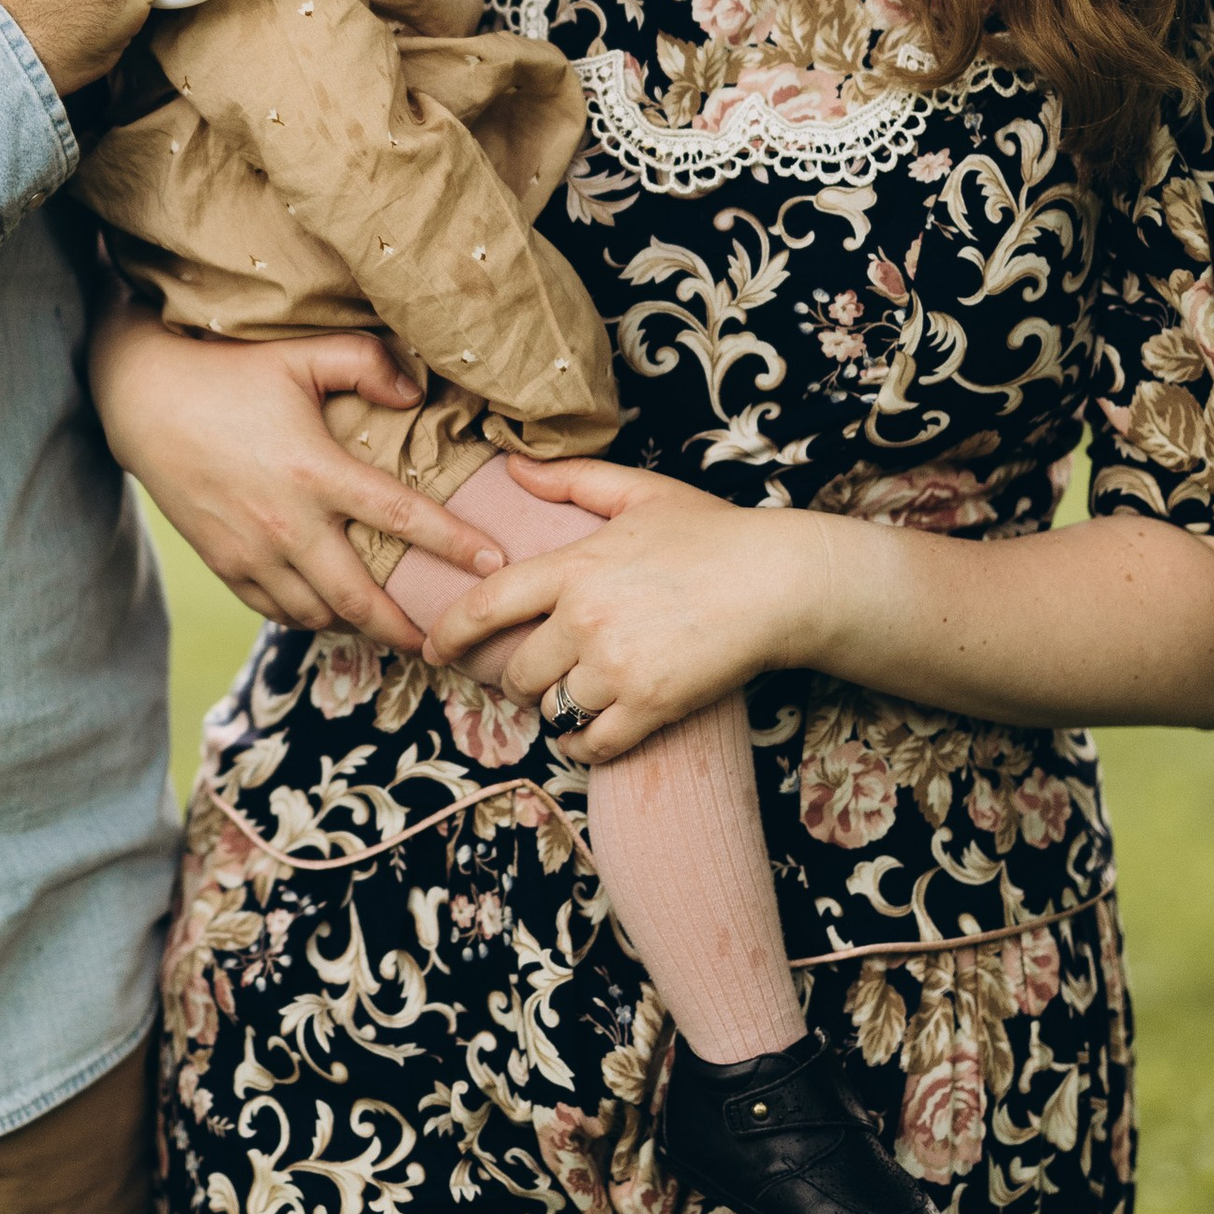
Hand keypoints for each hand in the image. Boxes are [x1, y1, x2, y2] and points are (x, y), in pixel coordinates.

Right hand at [87, 302, 507, 644]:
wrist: (141, 401)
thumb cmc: (226, 372)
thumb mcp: (297, 355)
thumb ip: (363, 363)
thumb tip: (414, 392)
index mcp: (315, 471)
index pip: (401, 517)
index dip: (454, 544)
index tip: (495, 564)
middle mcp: (286, 523)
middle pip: (360, 596)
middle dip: (406, 626)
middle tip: (443, 640)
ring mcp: (252, 551)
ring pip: (317, 613)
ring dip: (356, 625)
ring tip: (388, 628)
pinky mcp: (224, 563)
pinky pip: (274, 610)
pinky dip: (306, 617)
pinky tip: (328, 612)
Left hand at [421, 456, 834, 760]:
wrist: (781, 583)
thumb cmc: (713, 534)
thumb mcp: (640, 492)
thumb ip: (572, 480)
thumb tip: (513, 467)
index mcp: (574, 567)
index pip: (487, 604)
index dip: (450, 633)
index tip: (433, 649)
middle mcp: (586, 620)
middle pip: (516, 672)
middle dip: (517, 678)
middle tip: (535, 674)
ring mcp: (618, 667)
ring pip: (553, 710)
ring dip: (555, 710)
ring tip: (571, 697)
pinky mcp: (652, 706)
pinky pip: (593, 744)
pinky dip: (584, 745)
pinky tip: (592, 732)